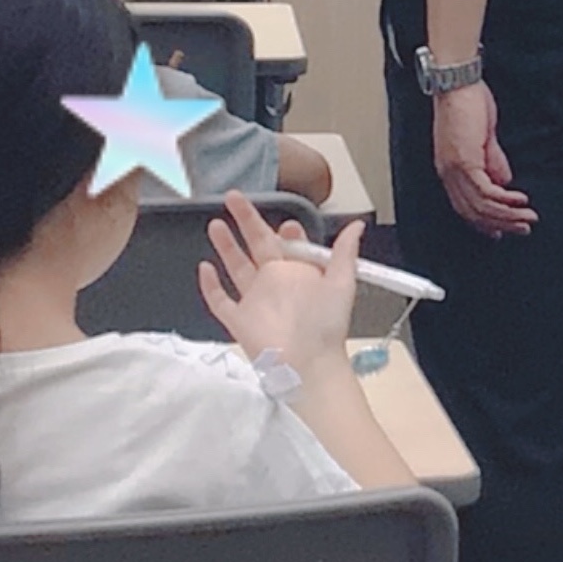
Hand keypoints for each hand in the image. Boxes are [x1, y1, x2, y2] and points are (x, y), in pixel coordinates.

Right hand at [199, 193, 359, 369]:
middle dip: (246, 221)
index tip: (285, 222)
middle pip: (256, 246)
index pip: (287, 245)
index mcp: (298, 273)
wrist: (309, 363)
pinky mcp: (238, 320)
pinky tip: (204, 267)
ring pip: (235, 267)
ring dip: (226, 246)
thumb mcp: (342, 283)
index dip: (285, 232)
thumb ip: (345, 252)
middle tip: (234, 198)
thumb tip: (357, 224)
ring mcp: (255, 301)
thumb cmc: (328, 327)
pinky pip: (219, 300)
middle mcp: (275, 284)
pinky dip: (210, 285)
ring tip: (216, 224)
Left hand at [433, 80, 535, 237]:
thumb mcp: (483, 138)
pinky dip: (504, 200)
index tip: (501, 233)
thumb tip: (503, 182)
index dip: (484, 223)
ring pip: (480, 206)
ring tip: (527, 219)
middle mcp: (448, 173)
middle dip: (500, 225)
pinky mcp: (464, 161)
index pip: (465, 207)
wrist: (457, 83)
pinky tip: (519, 201)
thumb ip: (492, 161)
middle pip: (472, 213)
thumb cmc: (467, 102)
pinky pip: (485, 191)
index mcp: (449, 169)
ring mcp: (454, 169)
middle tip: (522, 229)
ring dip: (506, 216)